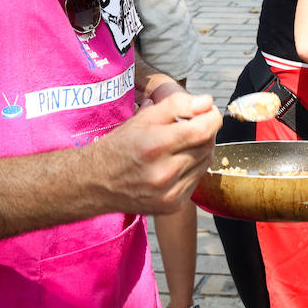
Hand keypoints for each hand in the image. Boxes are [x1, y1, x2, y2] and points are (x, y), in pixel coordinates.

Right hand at [91, 92, 219, 214]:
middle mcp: (163, 173)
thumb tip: (207, 102)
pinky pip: (197, 180)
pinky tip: (178, 162)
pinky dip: (194, 168)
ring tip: (184, 142)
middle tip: (194, 124)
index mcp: (155, 146)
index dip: (212, 117)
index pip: (203, 130)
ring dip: (202, 149)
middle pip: (207, 145)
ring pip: (205, 163)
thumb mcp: (142, 118)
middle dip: (206, 131)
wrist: (95, 184)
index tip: (208, 110)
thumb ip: (177, 106)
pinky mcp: (172, 205)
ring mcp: (169, 193)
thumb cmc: (119, 147)